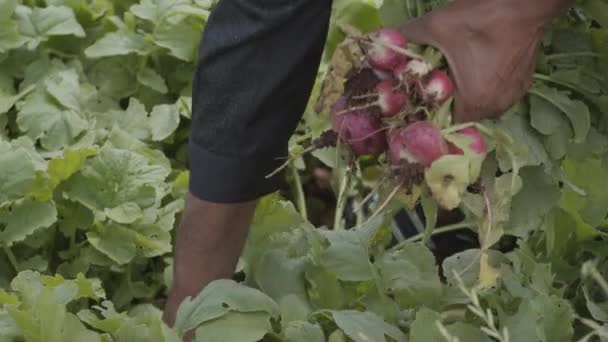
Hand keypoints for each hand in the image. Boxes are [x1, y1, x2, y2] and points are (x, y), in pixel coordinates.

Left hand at [400, 0, 573, 122]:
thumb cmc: (480, 18)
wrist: (526, 2)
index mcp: (474, 103)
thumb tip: (381, 46)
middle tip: (432, 80)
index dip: (426, 109)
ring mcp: (512, 97)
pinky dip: (483, 84)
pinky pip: (494, 93)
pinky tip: (475, 65)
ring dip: (464, 93)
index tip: (416, 95)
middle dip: (444, 100)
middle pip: (459, 115)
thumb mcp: (435, 26)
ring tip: (454, 71)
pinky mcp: (523, 85)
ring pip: (478, 105)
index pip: (442, 122)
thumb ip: (405, 39)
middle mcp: (496, 108)